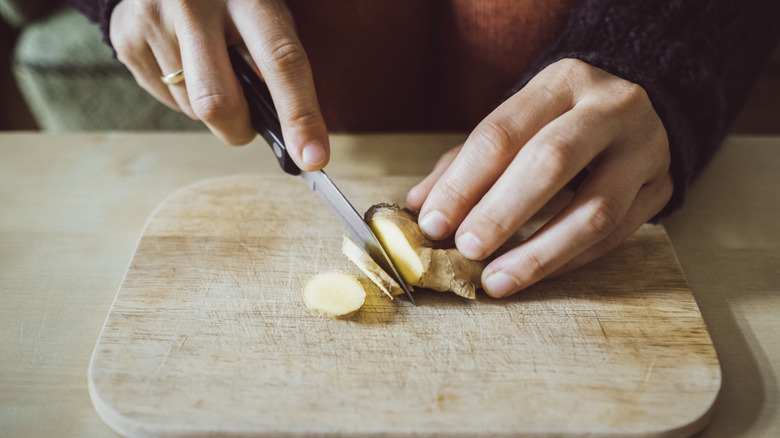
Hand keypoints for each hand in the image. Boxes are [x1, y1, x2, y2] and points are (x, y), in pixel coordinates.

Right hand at [109, 0, 328, 169]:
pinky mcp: (125, 37)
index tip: (312, 158)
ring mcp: (153, 19)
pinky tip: (186, 62)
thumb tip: (291, 133)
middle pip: (218, 102)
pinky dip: (185, 96)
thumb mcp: (264, 12)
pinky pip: (166, 99)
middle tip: (250, 125)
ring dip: (212, 109)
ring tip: (212, 69)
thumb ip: (278, 62)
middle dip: (240, 129)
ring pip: (192, 108)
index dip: (300, 116)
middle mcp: (194, 4)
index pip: (281, 62)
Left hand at [407, 59, 672, 297]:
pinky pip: (615, 236)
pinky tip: (533, 274)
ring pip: (595, 209)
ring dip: (540, 252)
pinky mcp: (661, 188)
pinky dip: (568, 261)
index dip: (463, 182)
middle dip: (502, 212)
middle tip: (466, 249)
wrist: (638, 107)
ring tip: (496, 280)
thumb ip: (465, 162)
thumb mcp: (516, 122)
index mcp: (562, 82)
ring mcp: (644, 149)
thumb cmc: (560, 119)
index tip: (433, 222)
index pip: (503, 132)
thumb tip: (419, 205)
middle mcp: (610, 108)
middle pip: (552, 160)